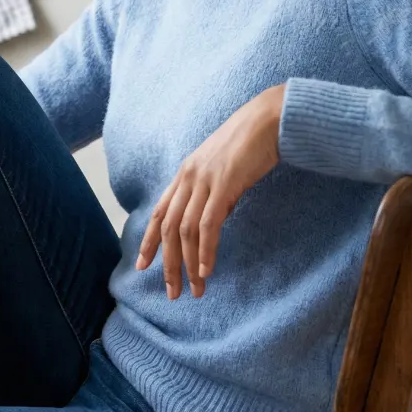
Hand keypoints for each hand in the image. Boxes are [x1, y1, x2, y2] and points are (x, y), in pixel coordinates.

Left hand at [136, 85, 285, 298]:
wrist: (269, 119)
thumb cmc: (250, 144)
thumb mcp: (224, 171)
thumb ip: (213, 195)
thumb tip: (210, 225)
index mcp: (185, 174)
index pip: (159, 212)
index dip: (149, 241)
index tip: (142, 265)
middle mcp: (188, 177)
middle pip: (168, 228)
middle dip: (167, 263)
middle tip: (171, 292)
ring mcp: (204, 180)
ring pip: (185, 231)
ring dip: (188, 264)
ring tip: (194, 289)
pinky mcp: (224, 184)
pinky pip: (208, 224)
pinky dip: (205, 250)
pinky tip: (206, 270)